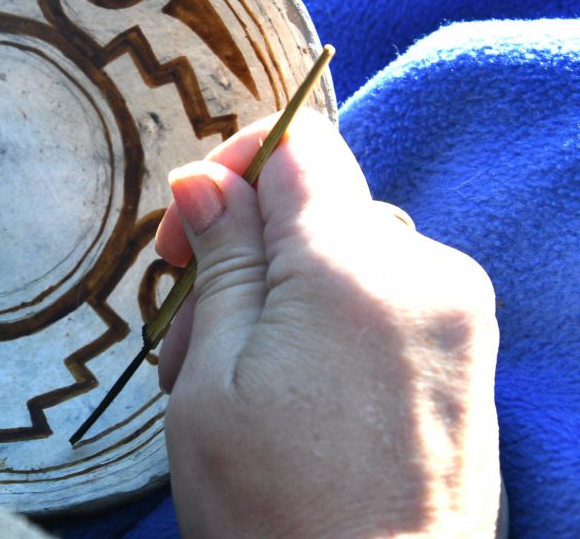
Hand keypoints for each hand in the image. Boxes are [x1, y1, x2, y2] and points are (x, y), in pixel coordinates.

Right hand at [155, 111, 500, 537]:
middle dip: (243, 254)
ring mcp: (457, 316)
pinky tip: (284, 389)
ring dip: (276, 295)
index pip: (298, 148)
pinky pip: (384, 299)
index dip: (230, 171)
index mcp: (355, 269)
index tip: (186, 233)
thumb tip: (205, 180)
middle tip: (185, 334)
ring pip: (345, 257)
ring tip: (224, 380)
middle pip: (315, 211)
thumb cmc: (273, 511)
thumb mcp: (212, 375)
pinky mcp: (465, 355)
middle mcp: (426, 275)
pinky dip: (325, 322)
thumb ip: (222, 261)